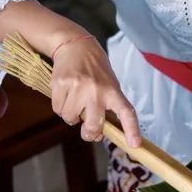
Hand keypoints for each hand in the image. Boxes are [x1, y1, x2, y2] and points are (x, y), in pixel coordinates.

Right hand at [46, 33, 141, 147]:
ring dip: (71, 116)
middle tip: (88, 130)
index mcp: (113, 91)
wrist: (76, 46)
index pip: (126, 112)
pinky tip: (65, 94)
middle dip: (89, 133)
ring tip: (75, 101)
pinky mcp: (60, 84)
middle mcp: (96, 90)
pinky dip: (60, 107)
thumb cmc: (96, 71)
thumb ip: (107, 108)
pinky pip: (57, 109)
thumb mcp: (110, 85)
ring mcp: (77, 87)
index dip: (131, 129)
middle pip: (93, 126)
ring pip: (70, 119)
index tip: (134, 145)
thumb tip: (98, 134)